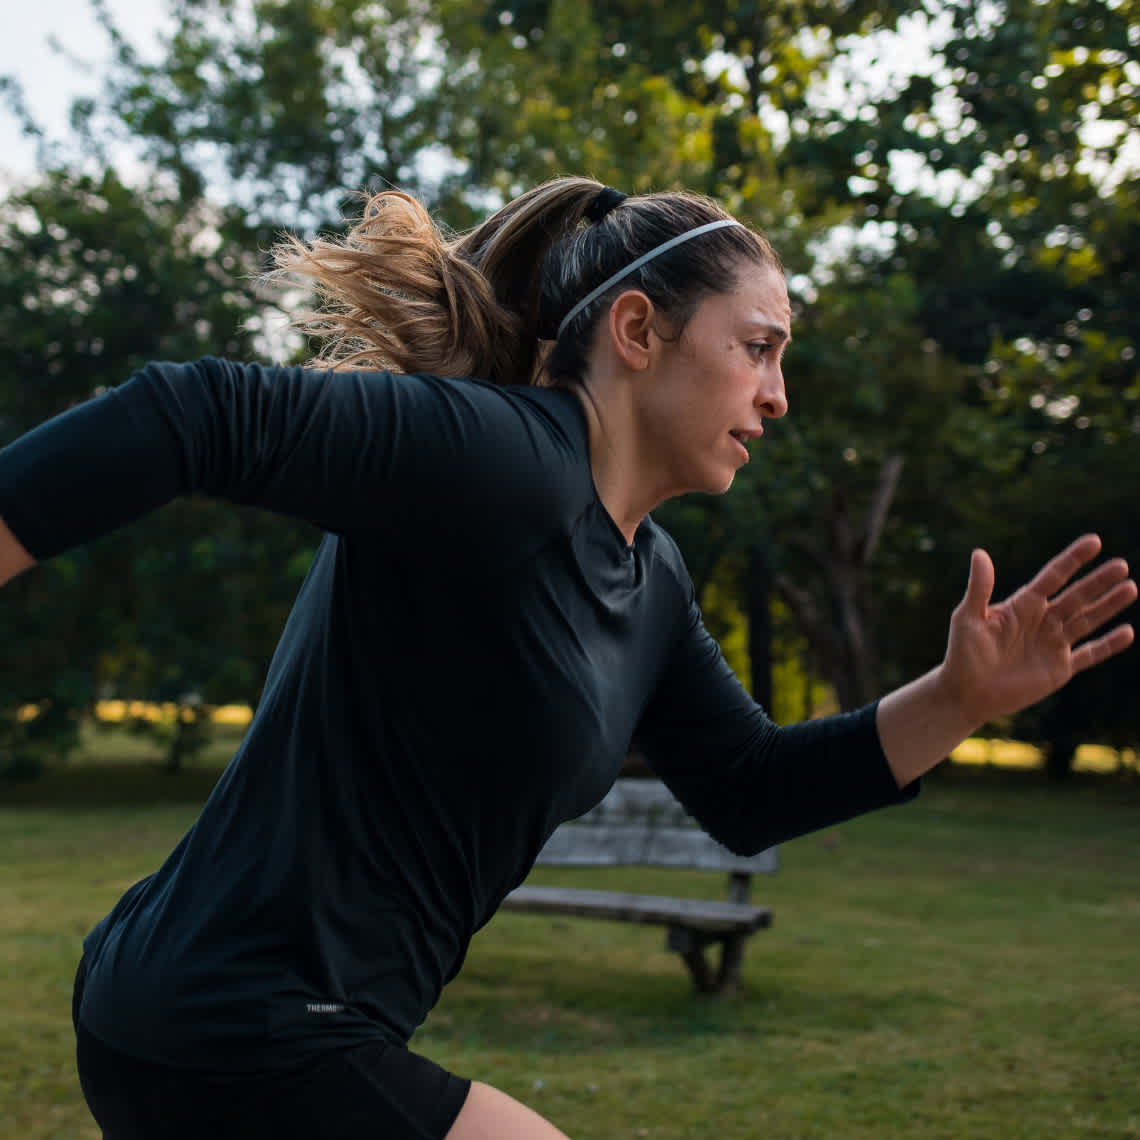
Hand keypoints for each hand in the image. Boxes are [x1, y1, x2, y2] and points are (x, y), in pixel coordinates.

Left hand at [942, 534, 1135, 724]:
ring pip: (1087, 620)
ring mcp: (1053, 644)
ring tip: (1130, 588)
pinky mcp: (1059, 669)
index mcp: (1022, 605)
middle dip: (1098, 581)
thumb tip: (979, 553)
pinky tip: (1127, 632)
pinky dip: (1108, 645)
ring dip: (1108, 605)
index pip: (1053, 577)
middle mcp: (1042, 621)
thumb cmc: (962, 653)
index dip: (1072, 560)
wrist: (966, 693)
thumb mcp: (969, 617)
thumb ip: (979, 588)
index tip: (1094, 541)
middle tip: (1121, 565)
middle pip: (1076, 597)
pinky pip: (1089, 654)